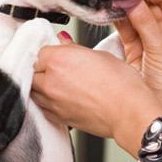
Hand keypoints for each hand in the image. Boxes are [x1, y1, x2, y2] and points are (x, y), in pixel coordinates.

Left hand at [32, 33, 161, 155]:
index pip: (40, 52)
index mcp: (57, 60)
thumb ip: (75, 49)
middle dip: (42, 69)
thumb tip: (64, 42)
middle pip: (32, 72)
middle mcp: (50, 82)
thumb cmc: (121, 84)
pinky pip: (43, 108)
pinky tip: (63, 99)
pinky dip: (48, 103)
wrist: (129, 113)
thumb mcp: (100, 56)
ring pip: (34, 91)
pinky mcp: (59, 118)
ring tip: (61, 84)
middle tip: (60, 69)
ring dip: (41, 86)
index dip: (51, 52)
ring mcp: (52, 102)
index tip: (59, 54)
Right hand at [114, 0, 161, 123]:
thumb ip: (146, 22)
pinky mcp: (138, 47)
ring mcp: (153, 38)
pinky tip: (110, 12)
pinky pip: (127, 28)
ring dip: (125, 8)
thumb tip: (133, 0)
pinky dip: (118, 20)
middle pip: (151, 4)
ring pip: (137, 14)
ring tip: (112, 0)